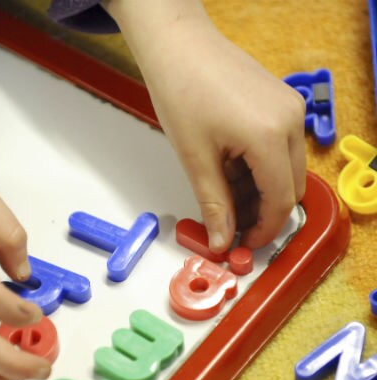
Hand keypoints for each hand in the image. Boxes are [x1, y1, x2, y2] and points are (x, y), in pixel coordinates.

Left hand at [103, 0, 305, 252]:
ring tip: (222, 193)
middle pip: (290, 187)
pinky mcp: (281, 102)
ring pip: (286, 168)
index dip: (263, 230)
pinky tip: (230, 168)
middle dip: (262, 212)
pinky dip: (259, 166)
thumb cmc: (181, 91)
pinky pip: (280, 147)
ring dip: (259, 190)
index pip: (280, 201)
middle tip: (230, 223)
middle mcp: (290, 121)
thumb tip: (221, 240)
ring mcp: (289, 108)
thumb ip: (214, 204)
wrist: (178, 46)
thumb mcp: (195, 159)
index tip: (243, 244)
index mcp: (269, 137)